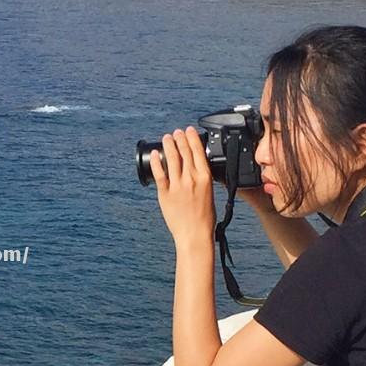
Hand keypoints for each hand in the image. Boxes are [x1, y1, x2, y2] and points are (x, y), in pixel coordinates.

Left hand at [149, 127, 216, 250]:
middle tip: (176, 132)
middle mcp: (191, 179)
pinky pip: (159, 174)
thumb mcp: (210, 193)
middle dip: (179, 138)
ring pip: (172, 159)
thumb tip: (197, 167)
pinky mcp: (165, 194)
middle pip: (184, 152)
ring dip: (169, 145)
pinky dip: (157, 162)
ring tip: (166, 138)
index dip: (192, 138)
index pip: (198, 151)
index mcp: (205, 178)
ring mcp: (177, 186)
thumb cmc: (204, 218)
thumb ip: (203, 179)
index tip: (189, 130)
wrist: (194, 234)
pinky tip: (155, 154)